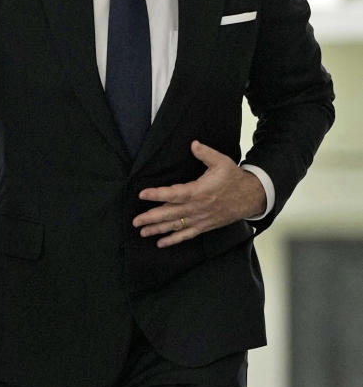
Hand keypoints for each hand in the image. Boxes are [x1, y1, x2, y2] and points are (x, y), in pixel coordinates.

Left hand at [133, 140, 265, 247]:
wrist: (251, 197)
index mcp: (199, 191)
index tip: (142, 194)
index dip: (158, 194)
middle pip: (171, 214)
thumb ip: (206, 153)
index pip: (175, 194)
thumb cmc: (234, 178)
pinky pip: (187, 235)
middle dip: (152, 218)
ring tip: (142, 232)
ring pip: (176, 226)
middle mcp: (198, 207)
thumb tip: (193, 144)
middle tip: (135, 221)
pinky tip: (160, 243)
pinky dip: (173, 240)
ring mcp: (200, 219)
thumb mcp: (222, 162)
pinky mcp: (204, 226)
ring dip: (158, 230)